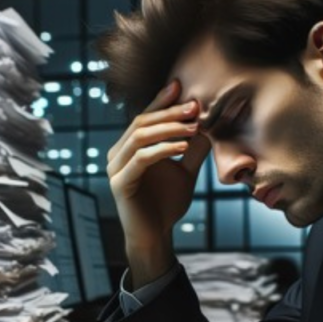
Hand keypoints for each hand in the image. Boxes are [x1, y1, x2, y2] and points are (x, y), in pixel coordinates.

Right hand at [106, 80, 211, 286]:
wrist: (157, 235)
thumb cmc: (167, 203)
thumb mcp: (186, 171)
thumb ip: (193, 148)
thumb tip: (208, 123)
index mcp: (129, 147)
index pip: (144, 117)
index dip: (161, 100)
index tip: (182, 86)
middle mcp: (118, 153)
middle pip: (141, 122)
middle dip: (170, 112)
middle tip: (195, 106)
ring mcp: (115, 167)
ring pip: (140, 136)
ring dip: (168, 128)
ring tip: (193, 126)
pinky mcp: (119, 182)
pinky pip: (141, 158)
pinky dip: (163, 149)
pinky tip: (182, 146)